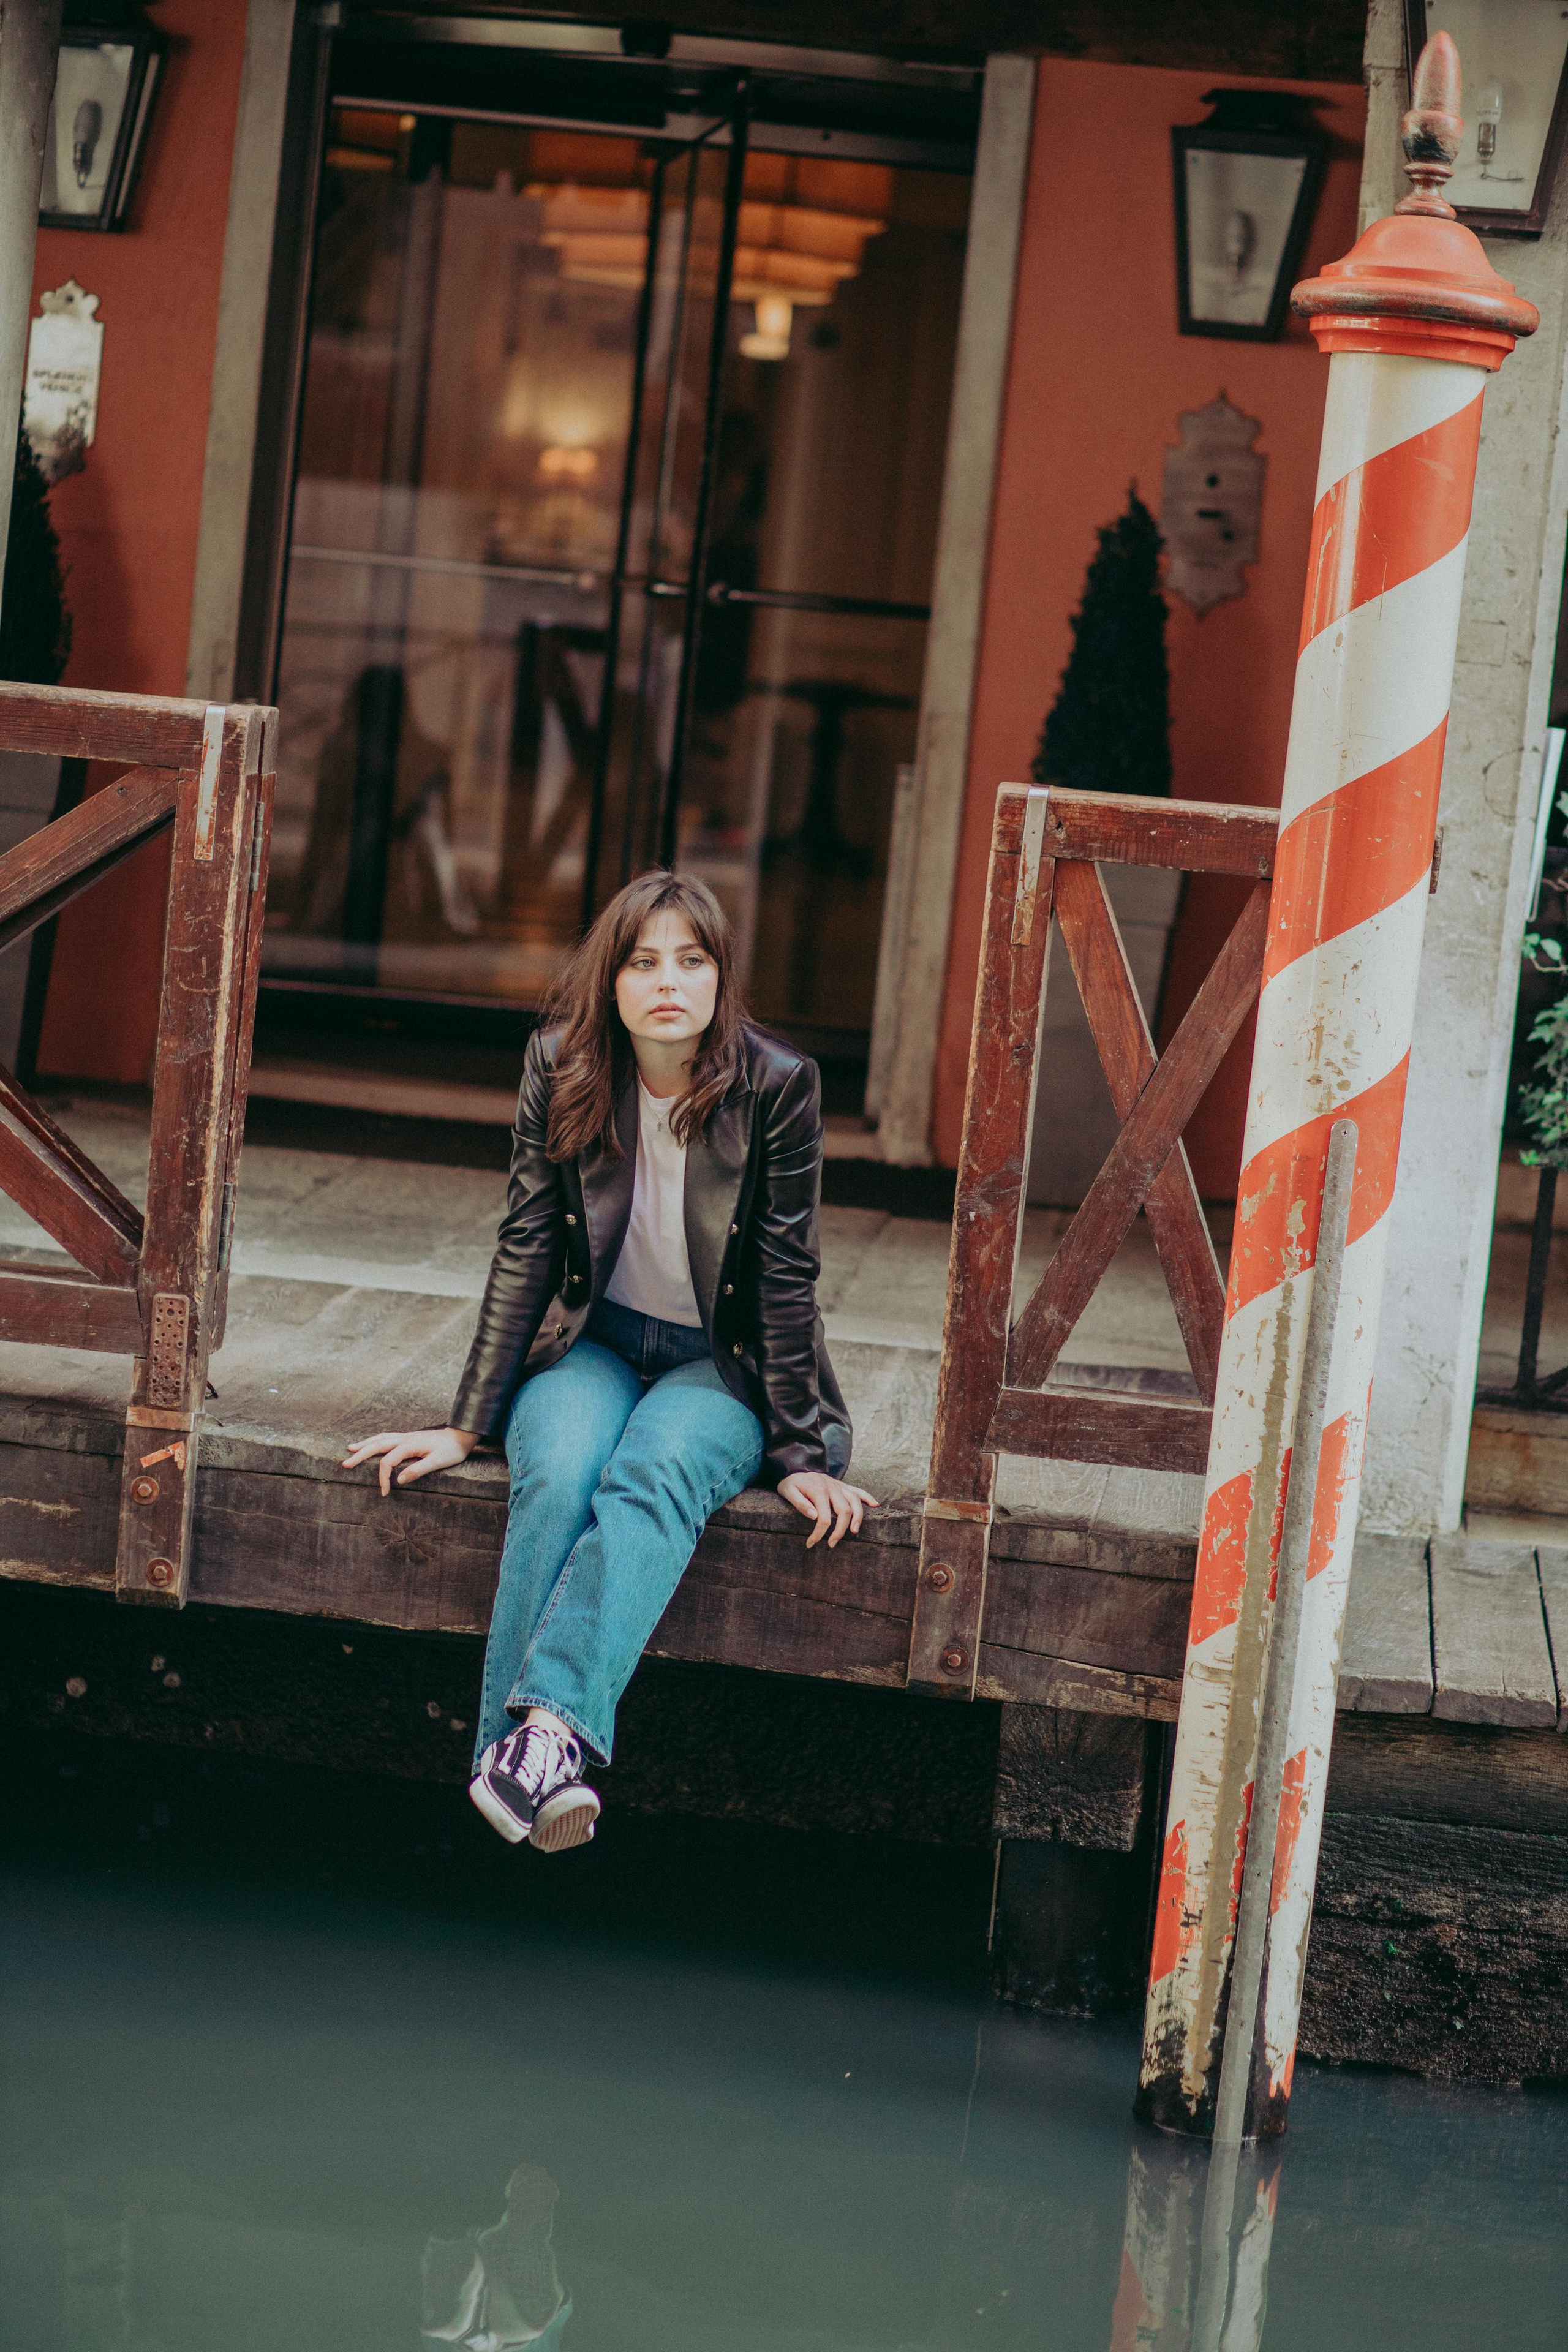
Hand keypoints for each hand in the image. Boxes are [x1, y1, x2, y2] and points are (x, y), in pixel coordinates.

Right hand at [341, 1425, 480, 1495]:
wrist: (461, 1436)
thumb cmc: (451, 1451)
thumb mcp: (438, 1462)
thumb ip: (418, 1470)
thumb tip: (398, 1479)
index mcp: (409, 1445)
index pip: (387, 1462)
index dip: (383, 1478)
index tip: (385, 1492)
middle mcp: (404, 1439)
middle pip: (377, 1445)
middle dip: (360, 1455)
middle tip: (345, 1464)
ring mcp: (406, 1437)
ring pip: (380, 1439)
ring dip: (364, 1444)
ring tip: (350, 1449)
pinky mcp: (409, 1438)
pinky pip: (386, 1437)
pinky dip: (375, 1440)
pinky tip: (370, 1443)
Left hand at [777, 1471, 879, 1548]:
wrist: (797, 1466)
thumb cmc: (792, 1483)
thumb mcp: (788, 1491)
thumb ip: (799, 1503)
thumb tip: (814, 1516)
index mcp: (818, 1491)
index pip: (823, 1518)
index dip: (819, 1534)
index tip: (811, 1544)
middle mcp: (832, 1488)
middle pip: (844, 1511)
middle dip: (840, 1531)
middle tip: (832, 1544)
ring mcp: (840, 1486)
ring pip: (855, 1502)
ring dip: (858, 1518)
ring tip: (854, 1532)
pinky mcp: (843, 1486)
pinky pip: (859, 1490)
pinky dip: (868, 1497)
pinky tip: (875, 1505)